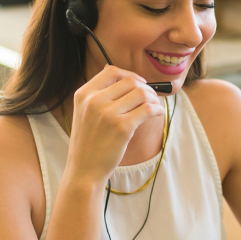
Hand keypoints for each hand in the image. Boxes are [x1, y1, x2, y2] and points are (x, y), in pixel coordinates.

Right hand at [64, 65, 163, 185]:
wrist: (84, 170)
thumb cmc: (88, 142)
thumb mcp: (84, 112)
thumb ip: (97, 93)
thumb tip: (113, 69)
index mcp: (83, 94)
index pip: (111, 71)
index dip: (130, 75)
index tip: (139, 84)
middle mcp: (94, 101)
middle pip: (130, 81)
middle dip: (146, 87)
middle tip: (151, 98)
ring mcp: (108, 114)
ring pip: (141, 93)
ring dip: (153, 98)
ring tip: (154, 106)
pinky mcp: (122, 127)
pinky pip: (147, 109)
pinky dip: (157, 109)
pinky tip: (157, 114)